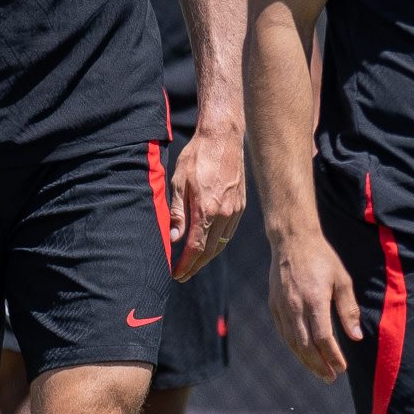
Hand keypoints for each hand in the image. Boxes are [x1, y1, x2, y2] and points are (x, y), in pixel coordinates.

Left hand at [167, 127, 244, 279]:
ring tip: (195, 263)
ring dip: (208, 256)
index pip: (196, 248)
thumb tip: (173, 238)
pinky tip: (210, 243)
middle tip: (183, 275)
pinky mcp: (240, 205)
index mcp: (206, 210)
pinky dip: (219, 242)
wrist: (223, 138)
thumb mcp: (178, 183)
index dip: (185, 264)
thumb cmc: (197, 157)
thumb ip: (177, 213)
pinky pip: (229, 232)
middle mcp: (224, 214)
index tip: (176, 274)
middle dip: (196, 266)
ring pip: (222, 243)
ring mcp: (235, 211)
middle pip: (210, 251)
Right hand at [271, 226, 359, 379]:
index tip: (343, 367)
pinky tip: (304, 354)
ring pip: (292, 342)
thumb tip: (356, 337)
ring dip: (306, 360)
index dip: (333, 356)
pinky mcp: (274, 305)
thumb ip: (348, 310)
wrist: (292, 241)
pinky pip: (283, 333)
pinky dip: (294, 347)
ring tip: (319, 371)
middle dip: (319, 365)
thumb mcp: (342, 281)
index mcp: (314, 301)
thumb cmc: (322, 259)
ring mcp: (281, 307)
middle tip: (331, 378)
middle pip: (305, 346)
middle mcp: (294, 307)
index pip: (324, 338)